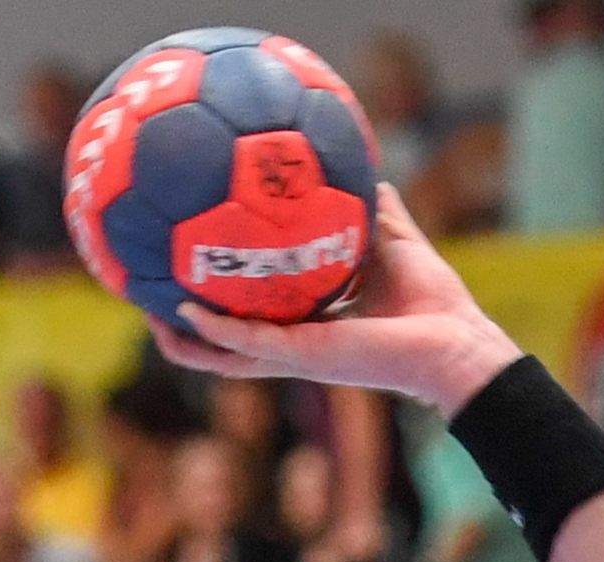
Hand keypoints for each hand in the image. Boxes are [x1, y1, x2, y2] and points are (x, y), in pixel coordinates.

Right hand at [148, 186, 520, 417]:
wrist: (454, 342)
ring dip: (186, 341)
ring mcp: (298, 354)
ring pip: (225, 356)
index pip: (253, 312)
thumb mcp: (392, 239)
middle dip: (186, 328)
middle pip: (226, 343)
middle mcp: (297, 342)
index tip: (185, 273)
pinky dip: (216, 333)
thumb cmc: (432, 302)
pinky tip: (185, 311)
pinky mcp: (306, 357)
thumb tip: (358, 163)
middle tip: (149, 298)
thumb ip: (370, 205)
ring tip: (149, 315)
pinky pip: (249, 344)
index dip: (218, 298)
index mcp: (310, 320)